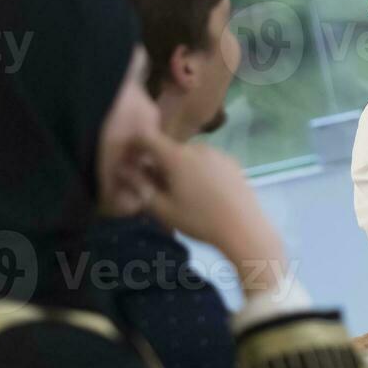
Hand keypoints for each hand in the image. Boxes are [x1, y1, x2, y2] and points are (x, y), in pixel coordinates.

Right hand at [137, 132, 287, 291]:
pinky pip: (206, 161)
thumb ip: (140, 185)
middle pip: (169, 149)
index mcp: (177, 155)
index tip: (129, 162)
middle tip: (155, 188)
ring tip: (181, 194)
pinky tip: (204, 193)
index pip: (147, 138)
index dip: (134, 146)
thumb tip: (123, 169)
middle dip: (158, 163)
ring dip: (179, 167)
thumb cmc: (199, 220)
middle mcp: (197, 147)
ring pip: (188, 155)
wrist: (244, 228)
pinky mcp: (232, 162)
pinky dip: (198, 170)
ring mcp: (218, 153)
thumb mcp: (162, 208)